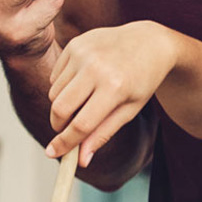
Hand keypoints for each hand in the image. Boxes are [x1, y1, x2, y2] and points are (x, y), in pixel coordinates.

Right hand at [45, 21, 180, 166]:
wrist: (148, 41)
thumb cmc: (141, 80)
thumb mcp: (129, 110)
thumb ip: (103, 134)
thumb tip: (82, 160)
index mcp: (114, 87)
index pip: (81, 124)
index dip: (65, 143)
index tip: (53, 153)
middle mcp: (96, 67)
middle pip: (60, 108)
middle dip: (58, 125)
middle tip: (65, 130)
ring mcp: (83, 53)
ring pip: (54, 93)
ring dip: (62, 105)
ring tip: (84, 100)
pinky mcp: (75, 44)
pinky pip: (55, 76)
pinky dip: (62, 87)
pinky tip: (83, 80)